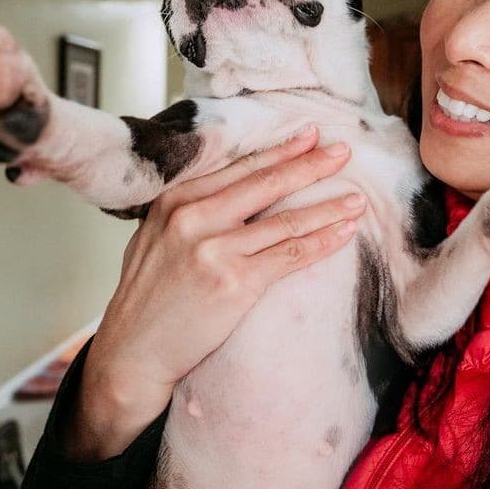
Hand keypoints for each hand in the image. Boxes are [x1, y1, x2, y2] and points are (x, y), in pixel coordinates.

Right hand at [65, 126, 365, 459]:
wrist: (133, 351)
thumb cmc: (148, 297)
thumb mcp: (156, 237)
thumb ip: (191, 209)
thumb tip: (236, 187)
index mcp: (175, 200)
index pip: (240, 168)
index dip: (281, 151)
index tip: (311, 136)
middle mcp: (194, 217)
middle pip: (267, 184)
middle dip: (312, 166)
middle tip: (344, 152)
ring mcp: (215, 250)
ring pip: (287, 221)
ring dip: (329, 208)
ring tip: (356, 200)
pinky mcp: (235, 282)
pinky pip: (291, 256)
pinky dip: (323, 242)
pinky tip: (344, 232)